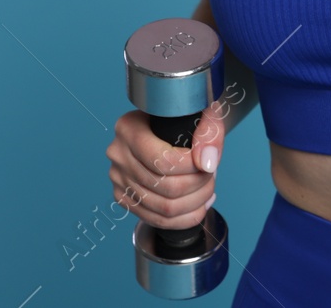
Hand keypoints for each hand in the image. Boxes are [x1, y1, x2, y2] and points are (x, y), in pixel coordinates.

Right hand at [105, 100, 225, 228]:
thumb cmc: (184, 115)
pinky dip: (184, 218)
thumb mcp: (202, 111)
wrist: (169, 122)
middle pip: (165, 187)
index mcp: (129, 128)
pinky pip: (155, 219)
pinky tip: (198, 204)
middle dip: (198, 185)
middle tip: (211, 176)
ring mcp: (118, 178)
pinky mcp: (124, 197)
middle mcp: (118, 154)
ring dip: (194, 203)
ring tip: (208, 189)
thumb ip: (209, 132)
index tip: (209, 162)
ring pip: (162, 208)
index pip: (163, 161)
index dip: (193, 168)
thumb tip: (207, 163)